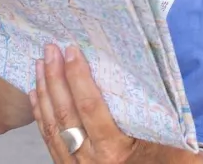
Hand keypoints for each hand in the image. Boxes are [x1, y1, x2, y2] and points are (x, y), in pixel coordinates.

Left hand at [31, 44, 187, 163]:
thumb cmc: (165, 162)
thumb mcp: (167, 140)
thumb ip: (155, 115)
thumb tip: (152, 75)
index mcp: (114, 149)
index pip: (90, 106)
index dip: (78, 77)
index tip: (72, 52)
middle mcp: (90, 159)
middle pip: (65, 112)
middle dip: (55, 78)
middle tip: (50, 50)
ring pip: (52, 125)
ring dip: (44, 92)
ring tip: (39, 65)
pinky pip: (48, 139)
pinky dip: (40, 114)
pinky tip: (36, 94)